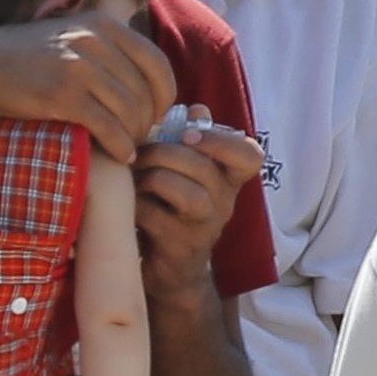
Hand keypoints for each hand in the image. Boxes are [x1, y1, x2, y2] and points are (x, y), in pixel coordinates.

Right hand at [0, 8, 173, 164]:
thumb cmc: (23, 58)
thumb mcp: (69, 34)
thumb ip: (105, 45)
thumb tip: (144, 74)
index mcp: (102, 25)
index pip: (157, 63)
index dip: (166, 94)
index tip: (157, 112)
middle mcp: (95, 42)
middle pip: (146, 91)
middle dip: (148, 120)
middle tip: (139, 136)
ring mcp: (79, 68)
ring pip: (131, 111)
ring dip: (135, 136)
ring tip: (128, 147)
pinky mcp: (63, 96)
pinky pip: (109, 127)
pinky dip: (120, 146)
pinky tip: (120, 156)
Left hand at [134, 122, 260, 296]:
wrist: (166, 267)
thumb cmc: (170, 208)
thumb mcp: (184, 173)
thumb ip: (190, 140)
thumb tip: (197, 108)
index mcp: (228, 179)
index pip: (249, 155)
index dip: (220, 139)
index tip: (187, 133)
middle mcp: (224, 202)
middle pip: (202, 166)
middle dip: (162, 152)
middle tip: (139, 154)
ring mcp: (205, 227)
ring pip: (186, 192)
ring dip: (151, 179)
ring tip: (134, 180)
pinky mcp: (180, 247)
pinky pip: (155, 215)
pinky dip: (135, 205)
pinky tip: (127, 204)